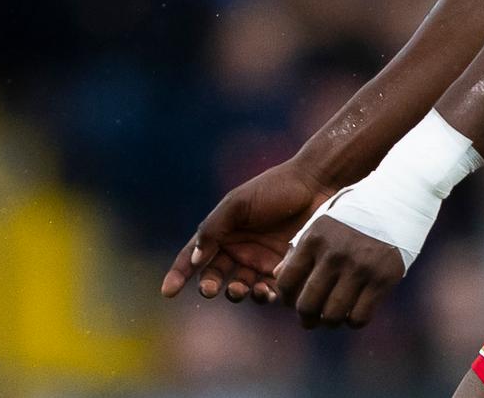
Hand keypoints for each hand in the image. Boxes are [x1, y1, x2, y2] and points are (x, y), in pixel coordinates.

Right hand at [161, 159, 332, 305]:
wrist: (316, 186)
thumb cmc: (274, 189)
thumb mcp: (238, 203)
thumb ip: (214, 228)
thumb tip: (194, 258)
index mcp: (222, 230)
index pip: (193, 255)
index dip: (179, 274)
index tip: (167, 292)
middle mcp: (238, 248)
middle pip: (215, 275)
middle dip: (209, 285)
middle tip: (210, 289)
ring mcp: (260, 261)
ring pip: (240, 287)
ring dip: (236, 293)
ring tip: (240, 290)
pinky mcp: (282, 270)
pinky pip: (268, 291)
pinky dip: (264, 295)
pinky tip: (267, 290)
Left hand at [272, 215, 405, 329]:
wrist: (395, 203)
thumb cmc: (351, 217)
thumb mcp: (321, 224)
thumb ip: (299, 249)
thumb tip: (277, 276)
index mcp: (314, 239)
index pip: (287, 280)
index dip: (286, 297)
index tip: (292, 301)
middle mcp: (334, 254)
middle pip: (308, 304)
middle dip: (305, 317)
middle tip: (309, 319)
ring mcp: (359, 268)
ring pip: (333, 315)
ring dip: (329, 322)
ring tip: (331, 318)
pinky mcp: (382, 279)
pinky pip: (360, 317)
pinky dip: (353, 321)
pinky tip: (352, 313)